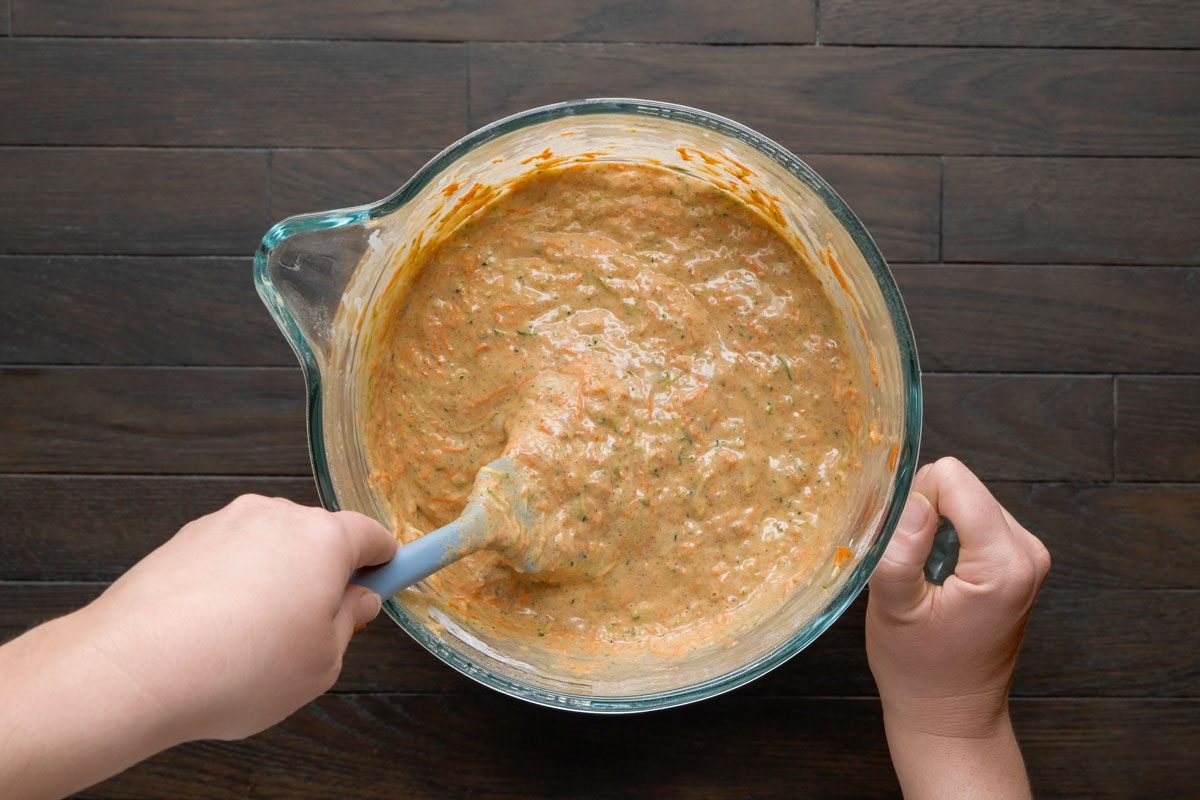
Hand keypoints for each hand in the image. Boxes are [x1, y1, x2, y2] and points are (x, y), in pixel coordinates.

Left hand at [83, 494, 395, 741]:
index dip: (384, 561)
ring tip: (253, 639)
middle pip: (317, 538)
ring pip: (269, 547)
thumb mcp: (322, 662)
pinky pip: (227, 557)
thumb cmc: (240, 668)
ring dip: (274, 580)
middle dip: (323, 575)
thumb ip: (348, 623)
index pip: (372, 535)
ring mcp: (225, 523)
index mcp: (323, 539)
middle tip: (315, 628)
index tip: (385, 579)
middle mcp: (276, 517)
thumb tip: (356, 600)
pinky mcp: (183, 539)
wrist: (136, 668)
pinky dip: (232, 585)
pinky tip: (217, 631)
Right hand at [866, 457, 1049, 797]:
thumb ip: (902, 551)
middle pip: (962, 486)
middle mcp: (1028, 552)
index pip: (954, 479)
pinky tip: (936, 577)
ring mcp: (1028, 556)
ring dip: (935, 528)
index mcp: (1004, 563)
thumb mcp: (895, 610)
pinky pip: (974, 519)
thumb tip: (913, 497)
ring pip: (966, 499)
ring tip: (922, 576)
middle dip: (926, 515)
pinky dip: (947, 538)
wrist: (952, 716)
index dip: (915, 504)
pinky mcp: (1019, 561)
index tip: (901, 546)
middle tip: (909, 566)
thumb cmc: (920, 671)